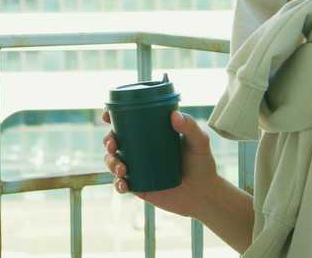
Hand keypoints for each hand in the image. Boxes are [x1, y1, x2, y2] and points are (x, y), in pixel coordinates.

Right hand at [102, 109, 219, 219]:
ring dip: (111, 162)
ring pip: (113, 162)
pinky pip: (121, 184)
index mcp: (150, 134)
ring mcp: (138, 169)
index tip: (107, 116)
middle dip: (108, 140)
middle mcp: (140, 150)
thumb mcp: (199, 142)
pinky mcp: (139, 187)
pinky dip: (118, 184)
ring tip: (122, 168)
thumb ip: (190, 127)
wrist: (204, 195)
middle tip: (113, 144)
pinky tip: (123, 184)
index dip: (112, 117)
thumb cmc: (202, 164)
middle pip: (115, 140)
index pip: (127, 122)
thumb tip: (174, 115)